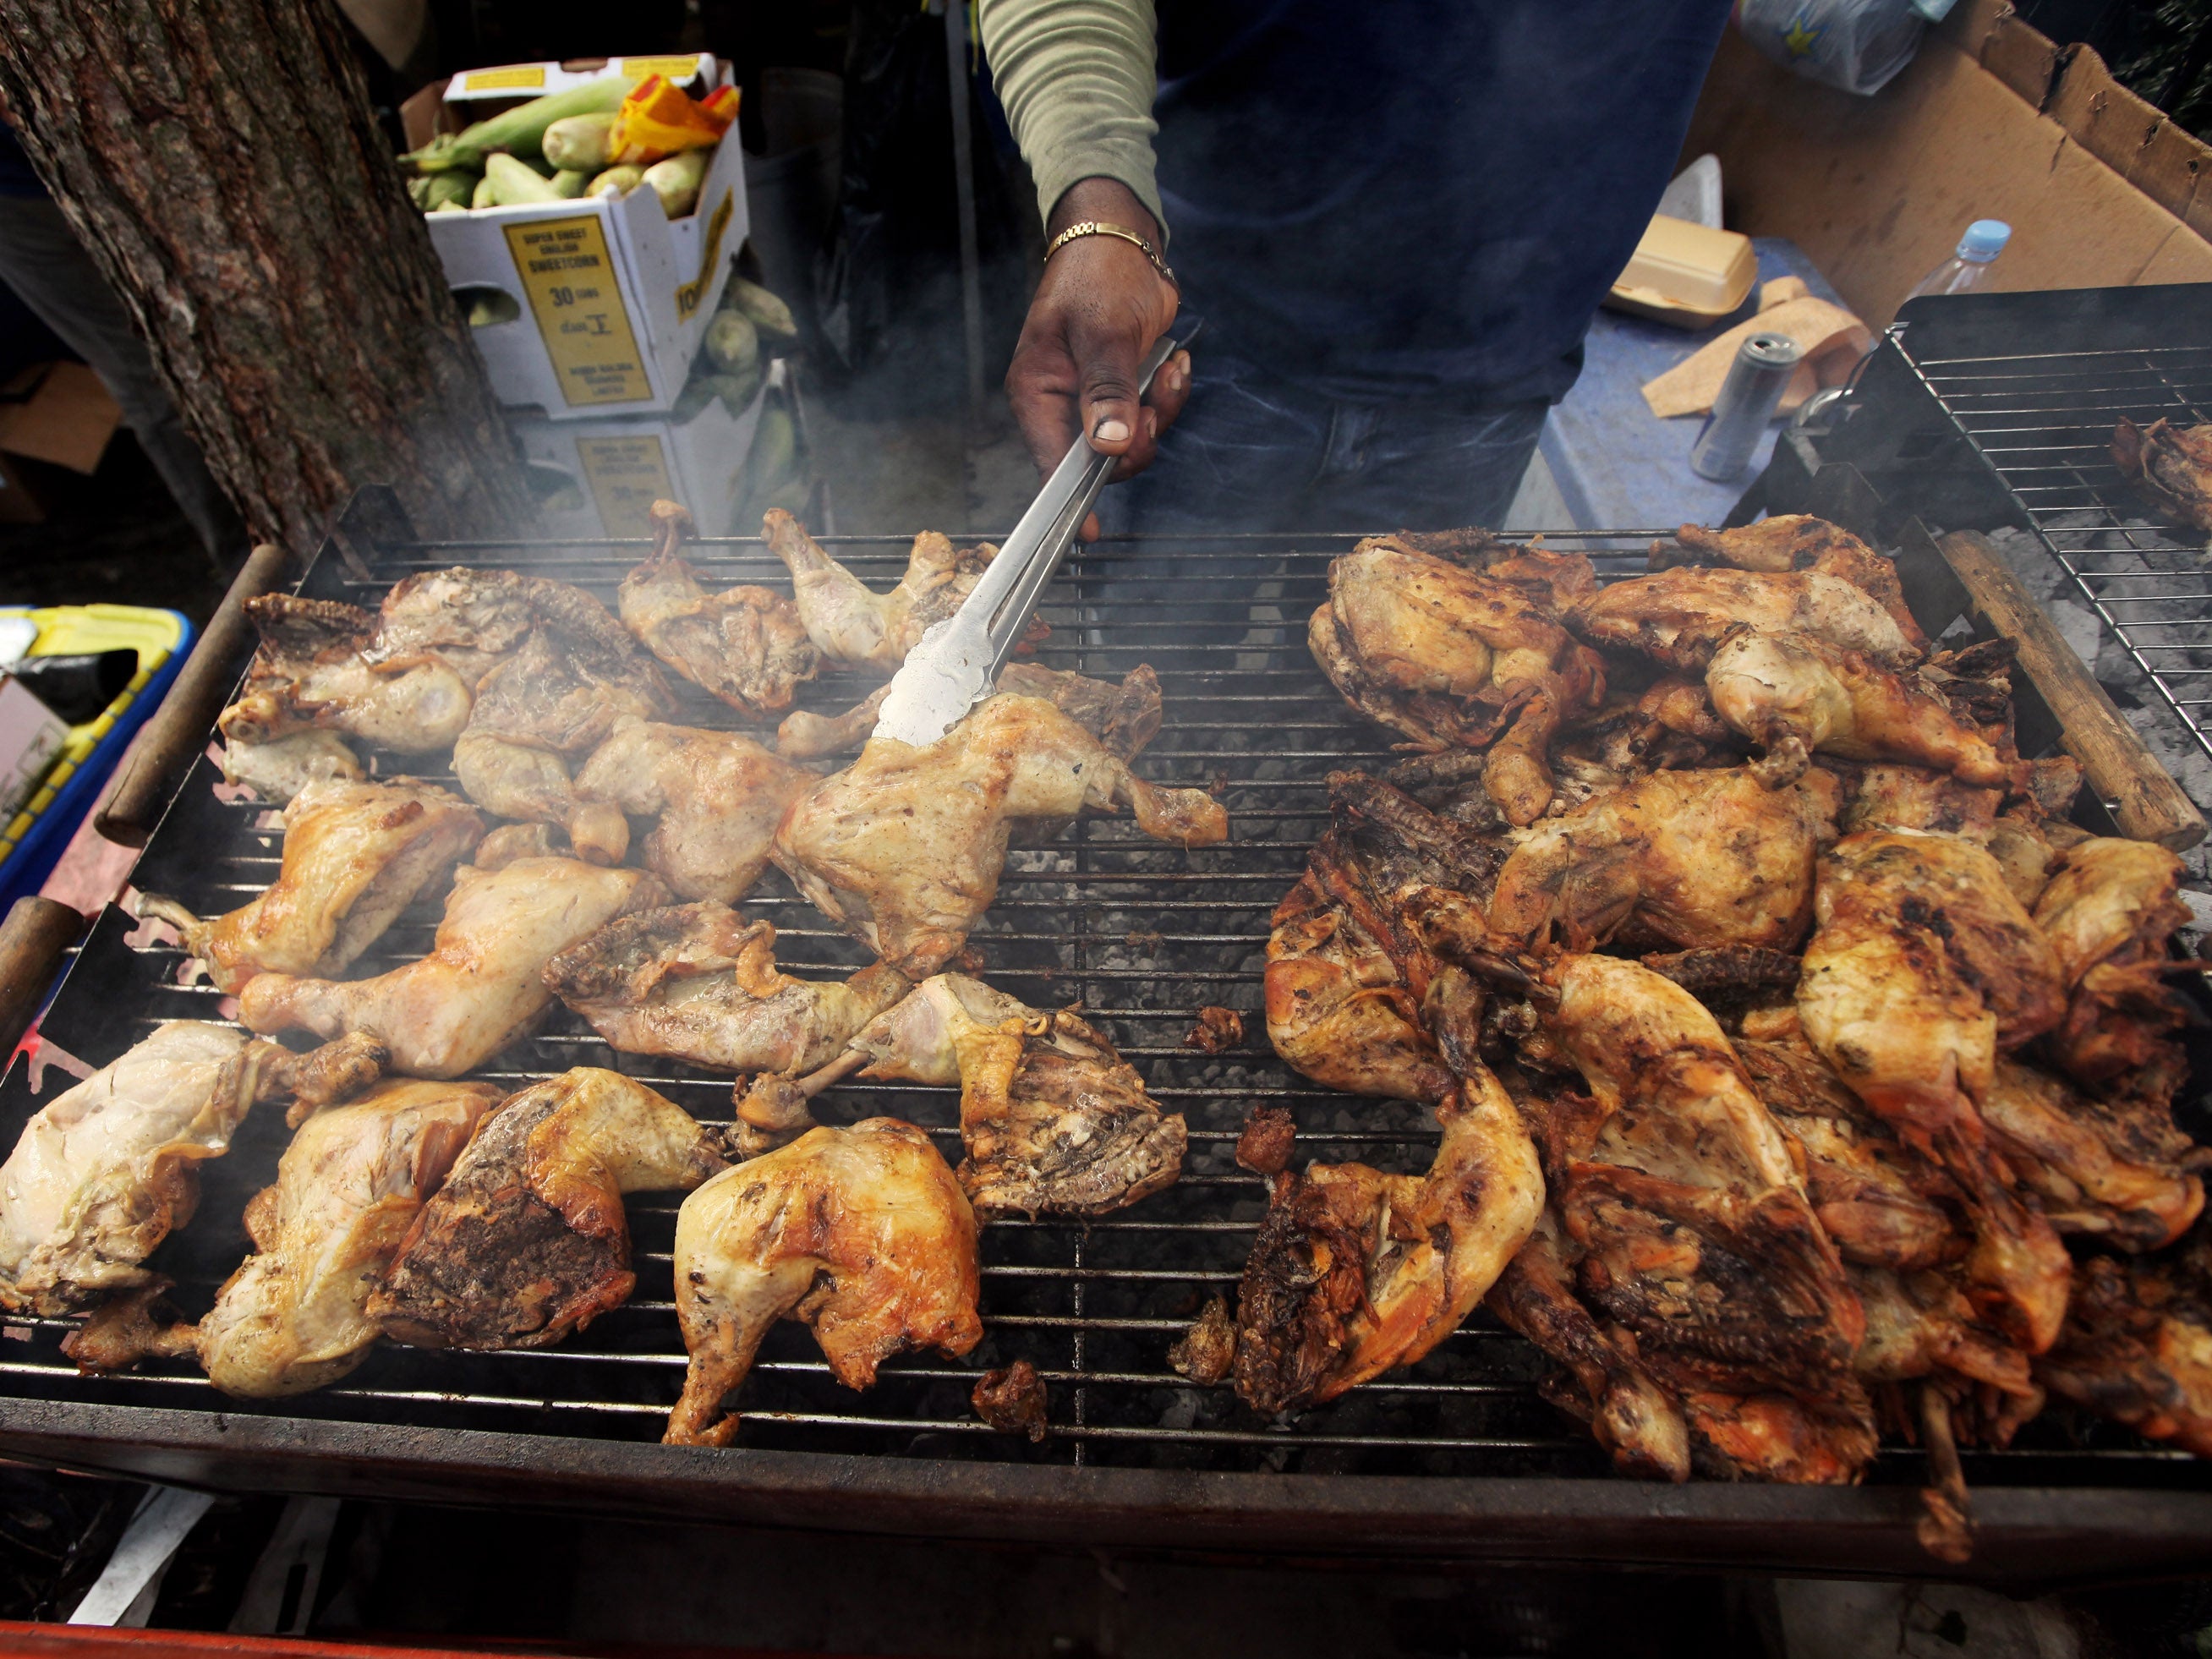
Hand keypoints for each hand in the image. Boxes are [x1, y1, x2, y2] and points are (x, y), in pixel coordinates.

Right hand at [1005, 177, 1189, 536]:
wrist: (1121, 242)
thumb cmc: (1097, 277)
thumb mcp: (1103, 332)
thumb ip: (1107, 389)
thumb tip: (1108, 445)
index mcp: (1038, 392)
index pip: (1050, 461)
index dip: (1071, 499)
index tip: (1088, 531)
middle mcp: (1062, 404)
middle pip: (1099, 461)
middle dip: (1137, 441)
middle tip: (1153, 406)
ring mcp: (1094, 401)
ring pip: (1131, 443)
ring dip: (1160, 414)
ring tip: (1169, 371)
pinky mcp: (1123, 392)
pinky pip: (1150, 418)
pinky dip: (1169, 398)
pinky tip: (1175, 365)